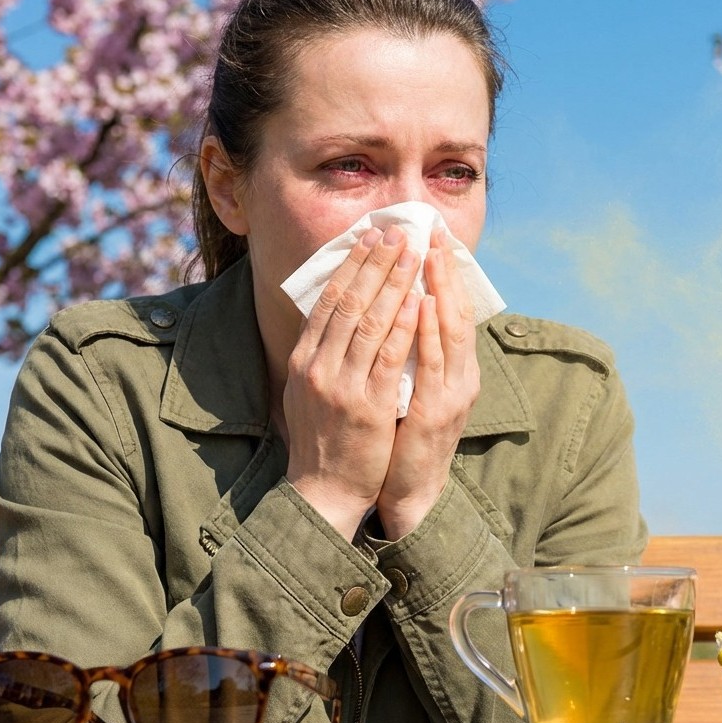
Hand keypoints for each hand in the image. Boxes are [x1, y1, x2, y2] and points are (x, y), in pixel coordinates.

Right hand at [282, 226, 420, 539]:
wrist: (322, 489)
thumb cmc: (322, 438)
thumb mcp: (309, 389)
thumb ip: (322, 352)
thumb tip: (337, 312)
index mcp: (305, 359)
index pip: (329, 300)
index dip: (350, 265)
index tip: (369, 238)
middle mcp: (318, 367)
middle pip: (350, 302)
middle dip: (376, 263)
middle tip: (398, 233)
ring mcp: (342, 386)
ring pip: (370, 322)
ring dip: (394, 283)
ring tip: (413, 253)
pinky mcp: (367, 407)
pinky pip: (387, 358)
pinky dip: (403, 326)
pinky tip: (417, 301)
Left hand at [379, 229, 480, 538]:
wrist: (409, 493)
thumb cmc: (404, 440)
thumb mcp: (412, 390)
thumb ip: (410, 355)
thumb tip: (398, 312)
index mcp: (455, 370)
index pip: (453, 310)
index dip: (445, 272)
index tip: (432, 236)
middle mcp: (461, 377)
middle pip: (456, 312)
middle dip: (444, 270)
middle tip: (432, 230)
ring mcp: (452, 394)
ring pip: (449, 331)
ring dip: (439, 289)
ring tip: (428, 252)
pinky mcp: (436, 412)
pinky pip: (430, 364)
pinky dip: (427, 331)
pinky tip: (422, 303)